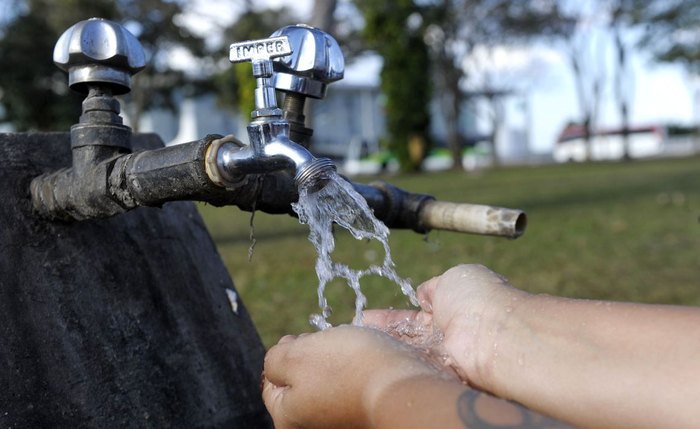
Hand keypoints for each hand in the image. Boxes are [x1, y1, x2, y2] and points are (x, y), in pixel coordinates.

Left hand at [262, 325, 447, 428]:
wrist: (405, 387)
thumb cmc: (347, 369)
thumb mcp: (295, 355)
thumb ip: (274, 358)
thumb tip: (278, 360)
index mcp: (288, 418)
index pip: (271, 381)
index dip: (285, 352)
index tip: (302, 339)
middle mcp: (313, 425)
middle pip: (302, 379)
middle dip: (313, 354)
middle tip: (330, 344)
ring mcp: (341, 420)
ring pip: (329, 378)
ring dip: (338, 358)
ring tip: (352, 350)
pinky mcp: (365, 412)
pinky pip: (355, 383)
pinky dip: (359, 368)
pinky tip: (368, 360)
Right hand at [363, 264, 526, 389]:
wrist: (494, 334)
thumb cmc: (479, 299)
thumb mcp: (454, 278)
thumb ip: (434, 286)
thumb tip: (423, 293)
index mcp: (452, 308)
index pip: (415, 314)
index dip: (391, 316)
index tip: (367, 316)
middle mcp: (445, 335)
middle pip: (406, 335)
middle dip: (381, 332)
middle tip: (355, 330)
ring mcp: (440, 355)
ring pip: (404, 350)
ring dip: (381, 345)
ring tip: (353, 341)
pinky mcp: (436, 373)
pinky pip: (408, 365)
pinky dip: (388, 359)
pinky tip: (366, 355)